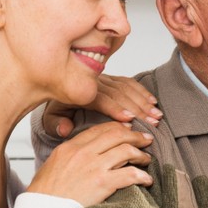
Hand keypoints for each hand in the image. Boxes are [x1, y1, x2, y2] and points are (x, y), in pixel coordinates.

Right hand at [26, 121, 153, 205]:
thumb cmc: (45, 194)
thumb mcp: (53, 165)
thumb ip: (72, 154)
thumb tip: (88, 151)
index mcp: (70, 146)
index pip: (100, 129)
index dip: (119, 128)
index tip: (129, 130)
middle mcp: (83, 153)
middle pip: (117, 134)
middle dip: (135, 136)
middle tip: (146, 140)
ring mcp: (93, 167)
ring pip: (126, 151)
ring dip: (141, 155)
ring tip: (146, 160)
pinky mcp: (102, 184)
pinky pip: (130, 174)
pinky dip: (142, 176)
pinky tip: (146, 180)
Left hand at [43, 74, 161, 137]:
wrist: (57, 88)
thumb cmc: (58, 107)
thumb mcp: (51, 117)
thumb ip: (56, 124)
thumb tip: (65, 129)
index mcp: (81, 92)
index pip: (101, 99)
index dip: (116, 109)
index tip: (129, 120)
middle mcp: (95, 83)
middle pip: (119, 94)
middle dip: (138, 109)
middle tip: (151, 122)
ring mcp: (104, 79)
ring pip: (127, 88)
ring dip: (144, 102)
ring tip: (156, 115)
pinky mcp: (112, 78)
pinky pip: (129, 82)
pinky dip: (143, 92)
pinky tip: (153, 101)